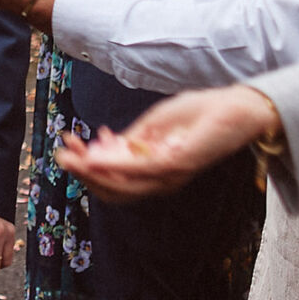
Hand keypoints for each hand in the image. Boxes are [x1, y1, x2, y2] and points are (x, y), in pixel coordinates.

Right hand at [56, 85, 273, 202]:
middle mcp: (161, 180)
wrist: (237, 109)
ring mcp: (170, 175)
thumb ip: (130, 140)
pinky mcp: (178, 163)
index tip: (66, 148)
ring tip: (70, 154)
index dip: (86, 169)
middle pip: (113, 190)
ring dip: (91, 172)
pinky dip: (114, 164)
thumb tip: (100, 146)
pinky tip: (95, 152)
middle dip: (83, 174)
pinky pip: (139, 169)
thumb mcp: (156, 125)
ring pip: (122, 186)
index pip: (114, 181)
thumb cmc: (200, 115)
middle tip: (61, 154)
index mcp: (155, 172)